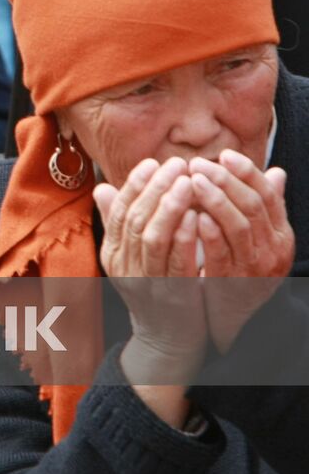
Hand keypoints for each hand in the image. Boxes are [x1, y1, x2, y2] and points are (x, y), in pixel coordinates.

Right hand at [94, 158, 206, 382]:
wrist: (166, 340)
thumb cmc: (153, 290)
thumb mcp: (130, 256)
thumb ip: (118, 223)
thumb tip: (102, 188)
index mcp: (112, 253)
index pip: (119, 211)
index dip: (135, 185)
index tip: (153, 162)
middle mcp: (124, 266)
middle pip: (136, 219)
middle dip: (156, 187)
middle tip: (176, 164)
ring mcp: (146, 282)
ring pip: (153, 236)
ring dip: (170, 205)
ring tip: (187, 182)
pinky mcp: (171, 296)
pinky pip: (176, 261)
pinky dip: (185, 236)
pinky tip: (197, 215)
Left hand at [189, 150, 293, 352]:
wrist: (237, 319)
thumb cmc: (242, 268)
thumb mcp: (257, 238)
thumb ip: (261, 207)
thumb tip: (276, 172)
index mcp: (281, 234)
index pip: (269, 194)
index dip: (248, 172)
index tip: (225, 154)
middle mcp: (274, 250)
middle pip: (254, 206)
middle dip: (227, 181)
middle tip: (199, 163)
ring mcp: (256, 268)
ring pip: (240, 226)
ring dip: (216, 200)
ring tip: (194, 181)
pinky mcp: (233, 284)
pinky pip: (222, 255)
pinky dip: (209, 233)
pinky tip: (193, 215)